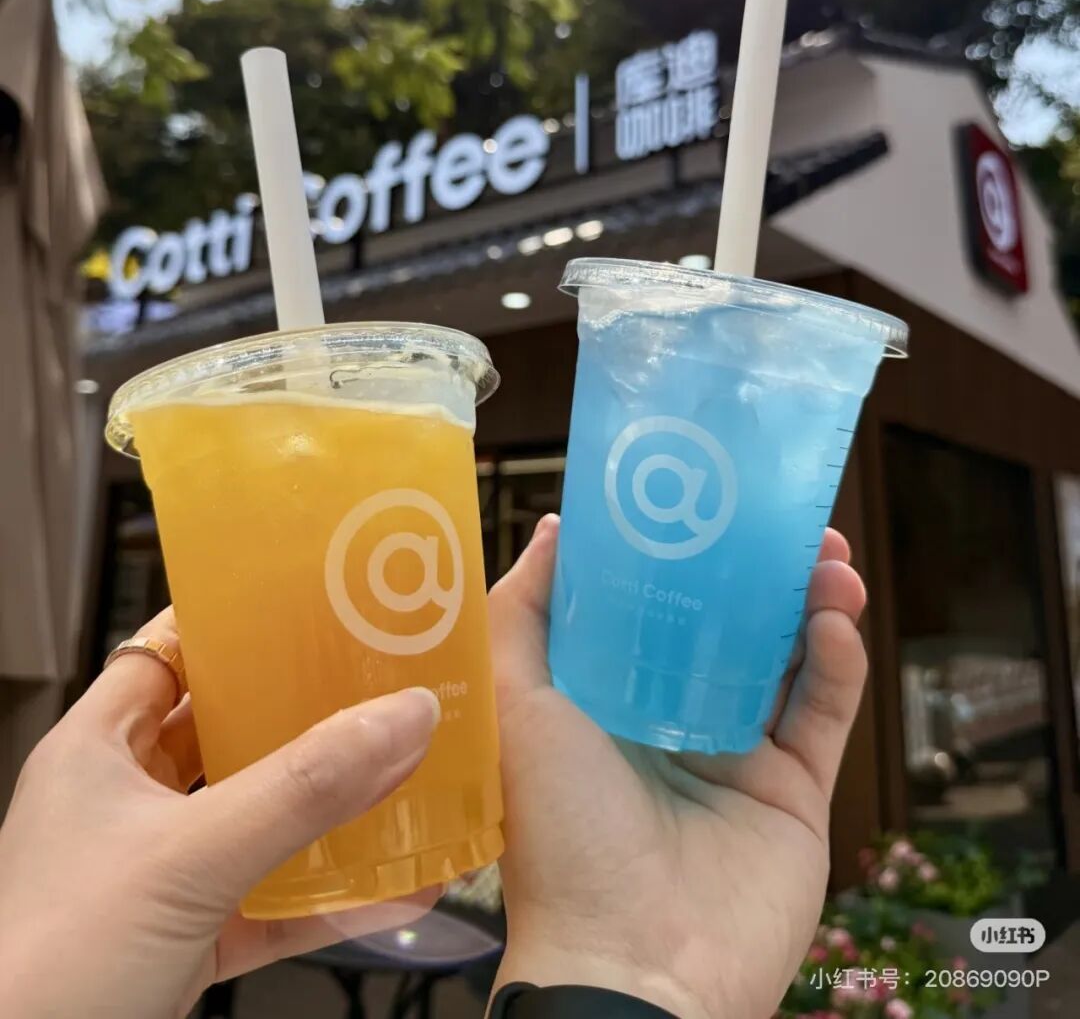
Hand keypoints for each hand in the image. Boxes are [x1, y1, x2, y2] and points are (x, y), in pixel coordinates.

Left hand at [0, 608, 440, 1018]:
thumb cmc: (44, 970)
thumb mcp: (189, 857)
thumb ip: (301, 788)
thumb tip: (399, 716)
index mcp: (97, 751)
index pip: (172, 653)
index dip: (238, 623)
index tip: (313, 602)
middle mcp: (123, 804)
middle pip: (227, 733)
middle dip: (303, 713)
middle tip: (377, 682)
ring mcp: (153, 876)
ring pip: (254, 820)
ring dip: (324, 808)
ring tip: (399, 771)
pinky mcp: (180, 944)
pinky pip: (267, 904)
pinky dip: (326, 898)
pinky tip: (390, 891)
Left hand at [489, 517, 866, 1018]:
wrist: (633, 963)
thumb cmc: (561, 832)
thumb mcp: (519, 706)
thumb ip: (524, 613)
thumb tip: (553, 527)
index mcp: (610, 695)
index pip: (655, 603)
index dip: (684, 550)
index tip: (708, 496)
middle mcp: (675, 717)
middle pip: (730, 621)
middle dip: (760, 566)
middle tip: (787, 517)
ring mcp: (739, 754)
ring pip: (788, 656)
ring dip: (811, 598)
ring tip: (826, 555)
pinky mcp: (795, 792)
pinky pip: (825, 713)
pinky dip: (836, 662)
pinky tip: (831, 619)